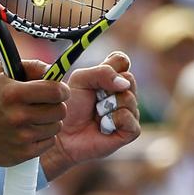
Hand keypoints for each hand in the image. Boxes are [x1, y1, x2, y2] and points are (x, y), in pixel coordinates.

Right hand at [0, 60, 69, 166]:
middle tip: (48, 104)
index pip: (55, 91)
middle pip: (60, 110)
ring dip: (50, 121)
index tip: (60, 90)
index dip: (62, 89)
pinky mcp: (24, 153)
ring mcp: (22, 136)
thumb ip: (32, 66)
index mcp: (14, 93)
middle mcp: (18, 115)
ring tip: (37, 117)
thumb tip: (54, 71)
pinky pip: (50, 141)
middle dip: (57, 105)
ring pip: (57, 126)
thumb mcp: (5, 73)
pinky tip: (32, 130)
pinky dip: (44, 136)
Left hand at [40, 51, 139, 180]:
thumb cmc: (70, 105)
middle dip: (107, 87)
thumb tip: (124, 83)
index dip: (113, 66)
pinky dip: (112, 120)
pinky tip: (103, 125)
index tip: (99, 76)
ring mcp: (129, 111)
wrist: (63, 134)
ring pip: (129, 98)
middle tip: (95, 98)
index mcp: (111, 77)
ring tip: (96, 113)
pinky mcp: (130, 130)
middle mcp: (123, 92)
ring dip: (107, 106)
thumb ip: (102, 73)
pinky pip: (129, 118)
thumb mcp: (80, 80)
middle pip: (129, 78)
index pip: (122, 60)